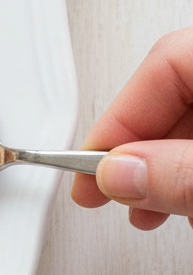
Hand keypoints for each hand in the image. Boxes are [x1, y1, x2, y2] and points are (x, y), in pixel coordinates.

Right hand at [71, 28, 192, 229]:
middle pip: (175, 94)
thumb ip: (180, 173)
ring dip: (164, 168)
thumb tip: (120, 173)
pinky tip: (187, 204)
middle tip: (105, 193)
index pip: (164, 64)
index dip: (120, 120)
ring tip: (149, 209)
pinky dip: (191, 170)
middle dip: (138, 151)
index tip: (91, 171)